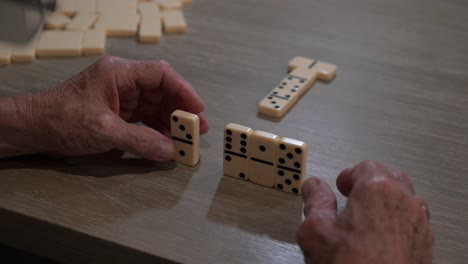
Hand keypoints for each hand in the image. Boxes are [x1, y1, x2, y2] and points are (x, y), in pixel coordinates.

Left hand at [4, 56, 207, 159]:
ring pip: (155, 106)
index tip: (197, 109)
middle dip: (180, 110)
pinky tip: (167, 142)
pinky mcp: (118, 113)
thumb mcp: (103, 130)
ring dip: (171, 122)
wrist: (34, 128)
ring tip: (186, 139)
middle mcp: (123, 82)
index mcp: (119, 73)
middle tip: (197, 130)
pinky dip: (157, 130)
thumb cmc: (62, 119)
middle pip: (161, 91)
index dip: (183, 90)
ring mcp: (121, 97)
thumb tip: (170, 151)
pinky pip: (145, 119)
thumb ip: (139, 140)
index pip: (160, 75)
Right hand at [297, 161, 432, 263]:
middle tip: (353, 197)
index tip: (340, 185)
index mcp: (377, 190)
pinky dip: (399, 221)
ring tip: (368, 217)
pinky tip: (382, 237)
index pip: (365, 166)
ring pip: (406, 198)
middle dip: (370, 185)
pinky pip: (414, 220)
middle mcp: (404, 202)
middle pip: (390, 177)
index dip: (349, 175)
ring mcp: (419, 223)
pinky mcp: (424, 244)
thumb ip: (315, 201)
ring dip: (387, 202)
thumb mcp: (316, 230)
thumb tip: (313, 188)